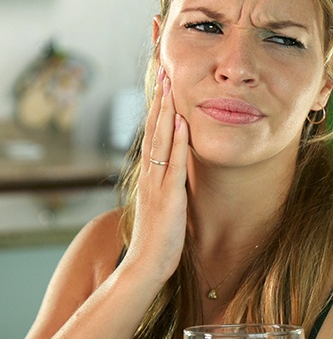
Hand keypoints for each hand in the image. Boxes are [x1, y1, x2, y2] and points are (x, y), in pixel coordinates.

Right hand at [124, 66, 188, 281]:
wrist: (145, 265)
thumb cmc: (156, 238)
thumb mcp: (161, 204)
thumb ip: (166, 185)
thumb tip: (175, 169)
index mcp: (150, 176)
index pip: (153, 135)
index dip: (158, 110)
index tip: (163, 87)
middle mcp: (150, 175)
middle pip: (153, 131)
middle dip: (160, 101)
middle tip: (164, 73)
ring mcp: (157, 184)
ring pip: (160, 141)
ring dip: (165, 112)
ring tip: (169, 86)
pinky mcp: (168, 197)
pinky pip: (173, 164)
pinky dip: (176, 141)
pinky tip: (180, 122)